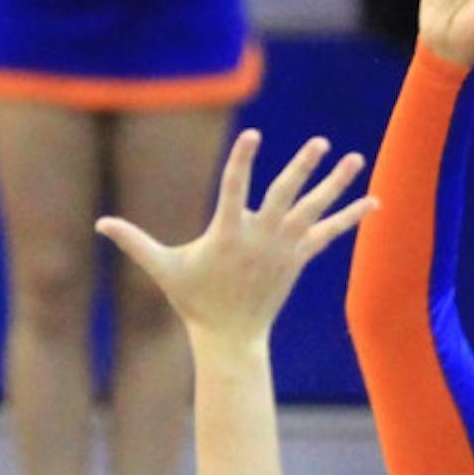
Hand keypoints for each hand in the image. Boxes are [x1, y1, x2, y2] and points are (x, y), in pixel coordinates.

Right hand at [96, 130, 373, 345]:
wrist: (230, 338)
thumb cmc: (194, 301)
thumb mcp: (162, 269)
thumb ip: (134, 242)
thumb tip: (100, 223)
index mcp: (228, 234)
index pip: (235, 189)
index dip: (243, 161)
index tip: (253, 136)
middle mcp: (261, 238)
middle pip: (285, 196)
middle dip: (303, 168)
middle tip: (321, 142)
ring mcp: (284, 248)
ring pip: (314, 210)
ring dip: (336, 185)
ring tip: (355, 158)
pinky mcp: (299, 258)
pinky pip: (329, 233)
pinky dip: (351, 217)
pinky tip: (374, 202)